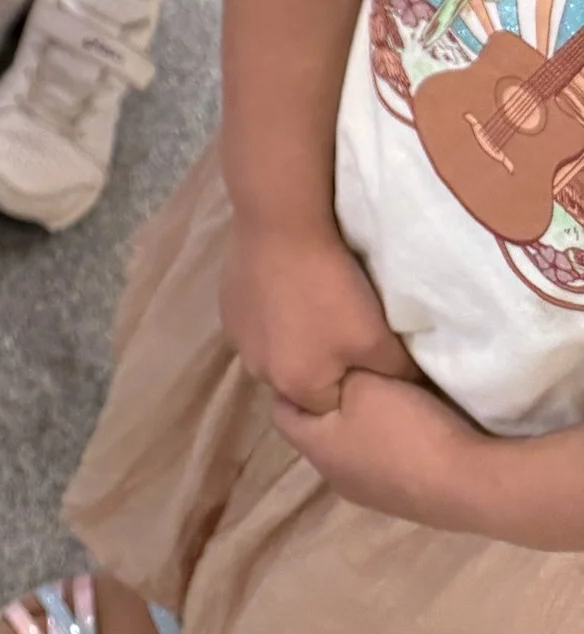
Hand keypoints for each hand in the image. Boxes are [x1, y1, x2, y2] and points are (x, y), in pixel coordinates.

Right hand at [223, 219, 412, 411]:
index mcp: (295, 388)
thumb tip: (406, 387)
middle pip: (299, 381)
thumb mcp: (381, 339)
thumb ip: (398, 374)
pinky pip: (257, 323)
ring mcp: (237, 337)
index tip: (365, 356)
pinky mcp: (227, 305)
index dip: (352, 383)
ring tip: (314, 306)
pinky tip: (290, 288)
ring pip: (275, 352)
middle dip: (320, 365)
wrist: (281, 226)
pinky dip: (273, 314)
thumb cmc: (331, 288)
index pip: (332, 407)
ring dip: (293, 340)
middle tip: (343, 331)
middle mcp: (259, 372)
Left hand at [272, 365, 492, 529]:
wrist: (474, 484)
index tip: (305, 352)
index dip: (287, 379)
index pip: (282, 412)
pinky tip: (409, 424)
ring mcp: (373, 496)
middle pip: (318, 431)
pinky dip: (387, 441)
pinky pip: (383, 462)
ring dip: (360, 422)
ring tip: (379, 392)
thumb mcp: (366, 382)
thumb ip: (339, 369)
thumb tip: (328, 364)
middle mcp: (337, 479)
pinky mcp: (407, 502)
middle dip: (326, 399)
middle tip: (343, 366)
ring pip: (352, 448)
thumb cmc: (408, 428)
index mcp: (318, 451)